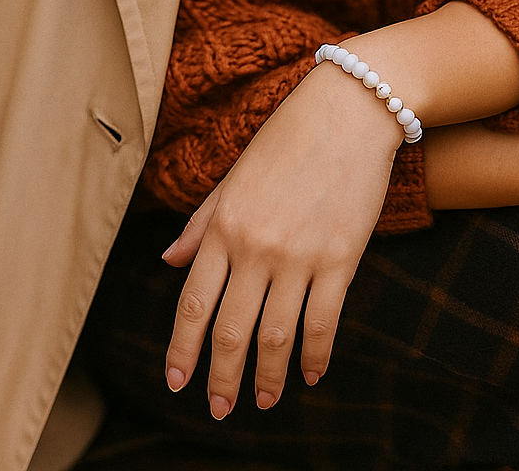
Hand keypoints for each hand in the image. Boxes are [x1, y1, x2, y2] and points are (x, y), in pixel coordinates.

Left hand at [161, 62, 401, 417]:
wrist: (350, 109)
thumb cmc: (289, 138)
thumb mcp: (235, 176)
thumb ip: (203, 222)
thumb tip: (169, 261)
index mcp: (224, 225)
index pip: (193, 303)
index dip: (182, 349)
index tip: (177, 382)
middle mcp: (256, 246)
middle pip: (230, 331)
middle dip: (222, 378)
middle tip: (220, 409)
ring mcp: (299, 255)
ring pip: (276, 336)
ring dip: (267, 377)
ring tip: (265, 400)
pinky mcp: (340, 258)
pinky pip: (323, 322)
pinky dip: (314, 355)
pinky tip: (309, 373)